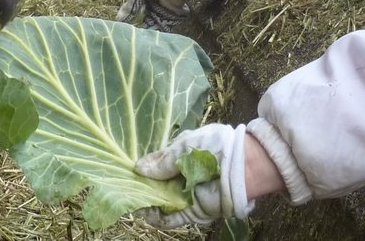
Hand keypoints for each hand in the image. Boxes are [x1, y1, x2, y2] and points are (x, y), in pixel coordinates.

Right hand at [134, 123, 253, 226]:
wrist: (241, 164)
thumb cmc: (214, 146)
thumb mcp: (184, 147)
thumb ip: (162, 161)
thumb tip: (138, 168)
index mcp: (180, 156)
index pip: (157, 164)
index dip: (143, 168)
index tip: (127, 171)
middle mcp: (182, 176)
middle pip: (156, 185)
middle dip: (141, 187)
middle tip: (123, 188)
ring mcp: (186, 194)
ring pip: (161, 202)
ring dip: (147, 203)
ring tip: (129, 202)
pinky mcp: (193, 211)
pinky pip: (172, 218)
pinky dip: (159, 218)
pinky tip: (145, 215)